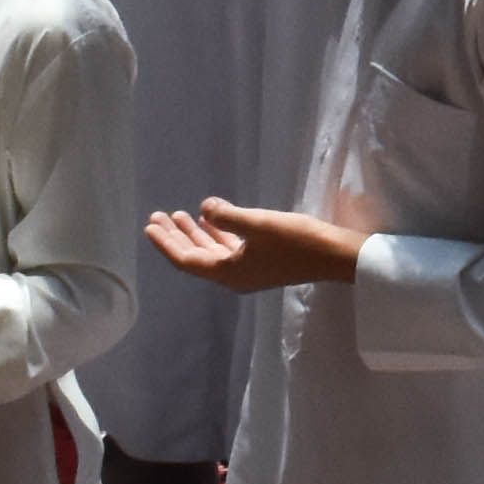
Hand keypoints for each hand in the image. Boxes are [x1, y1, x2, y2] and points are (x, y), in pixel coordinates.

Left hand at [144, 199, 366, 290]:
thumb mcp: (258, 224)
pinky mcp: (262, 261)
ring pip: (212, 252)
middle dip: (176, 236)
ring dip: (195, 233)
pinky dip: (217, 233)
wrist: (334, 255)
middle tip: (157, 216)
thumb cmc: (295, 241)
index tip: (150, 225)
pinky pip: (228, 248)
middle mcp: (234, 276)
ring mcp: (248, 269)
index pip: (187, 260)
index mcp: (228, 273)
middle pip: (196, 257)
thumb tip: (205, 208)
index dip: (167, 243)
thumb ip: (227, 216)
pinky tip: (213, 218)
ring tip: (179, 214)